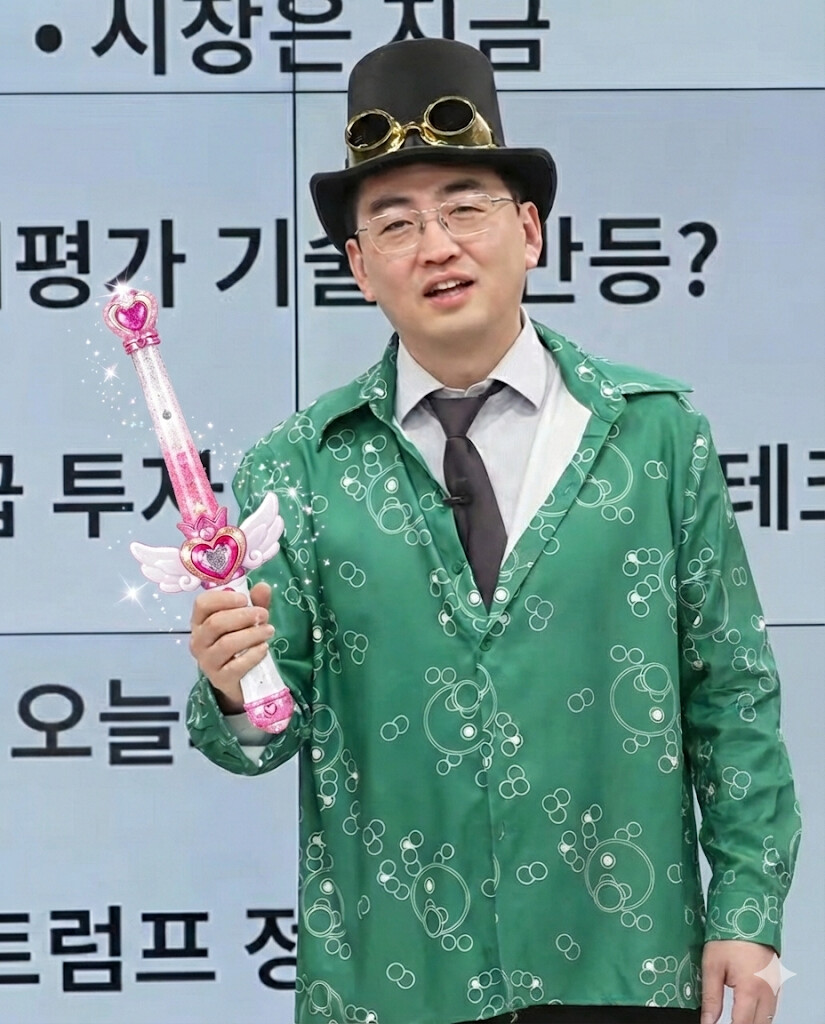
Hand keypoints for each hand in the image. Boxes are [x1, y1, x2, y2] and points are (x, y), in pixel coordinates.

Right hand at [189, 581, 273, 713]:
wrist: (239, 679)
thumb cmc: (240, 642)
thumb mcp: (248, 620)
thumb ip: (255, 603)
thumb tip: (263, 587)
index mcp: (200, 621)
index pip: (202, 604)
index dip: (224, 598)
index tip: (245, 599)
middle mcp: (199, 641)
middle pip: (216, 623)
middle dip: (244, 616)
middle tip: (264, 615)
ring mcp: (207, 661)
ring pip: (226, 644)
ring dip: (251, 634)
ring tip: (269, 630)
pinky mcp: (220, 678)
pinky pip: (235, 666)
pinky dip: (253, 655)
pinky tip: (264, 648)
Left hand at [701, 939, 777, 1023]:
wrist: (748, 915)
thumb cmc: (729, 937)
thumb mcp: (712, 966)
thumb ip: (711, 998)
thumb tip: (707, 1021)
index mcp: (751, 990)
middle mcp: (768, 993)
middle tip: (725, 1022)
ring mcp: (776, 989)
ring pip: (767, 1019)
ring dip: (752, 1021)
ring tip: (734, 1017)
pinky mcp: (778, 983)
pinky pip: (772, 1008)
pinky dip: (761, 1014)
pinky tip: (748, 1011)